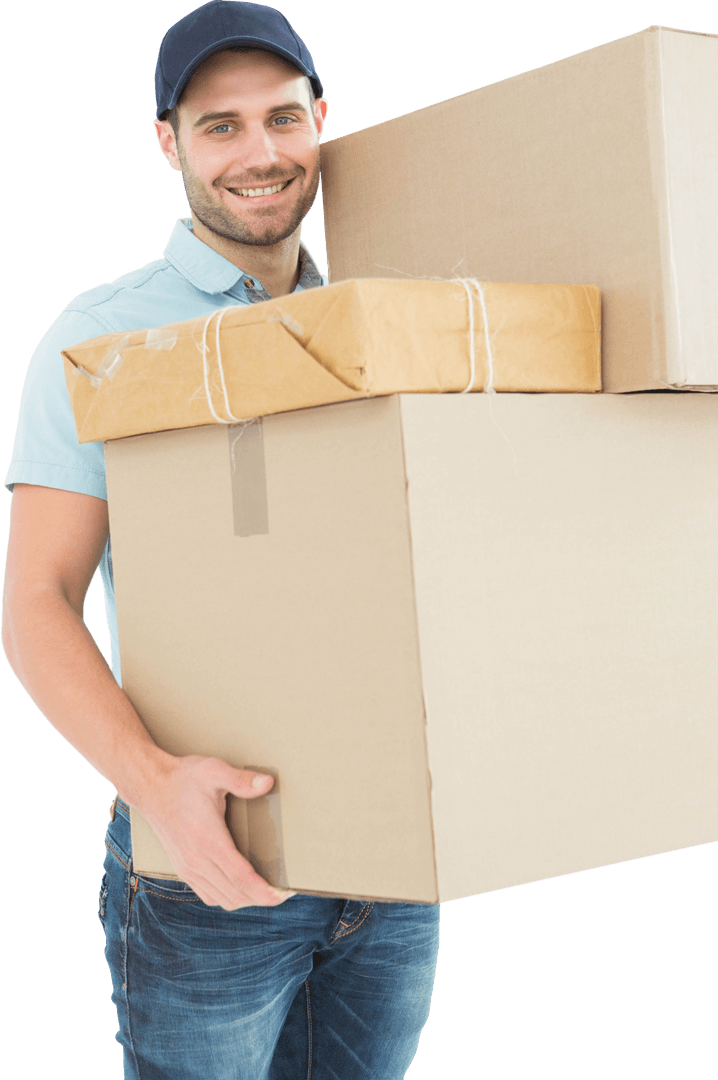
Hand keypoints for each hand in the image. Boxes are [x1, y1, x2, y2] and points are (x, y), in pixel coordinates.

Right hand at [139, 754, 295, 909]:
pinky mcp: (182, 868)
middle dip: (262, 898)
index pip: (241, 878)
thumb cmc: (184, 778)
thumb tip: (268, 782)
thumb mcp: (214, 771)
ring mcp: (187, 867)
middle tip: (284, 892)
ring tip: (267, 892)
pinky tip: (240, 889)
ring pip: (222, 899)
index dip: (265, 891)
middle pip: (235, 894)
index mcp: (208, 840)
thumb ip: (241, 779)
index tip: (284, 894)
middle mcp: (196, 860)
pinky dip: (228, 897)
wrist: (150, 786)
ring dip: (246, 900)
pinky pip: (208, 894)